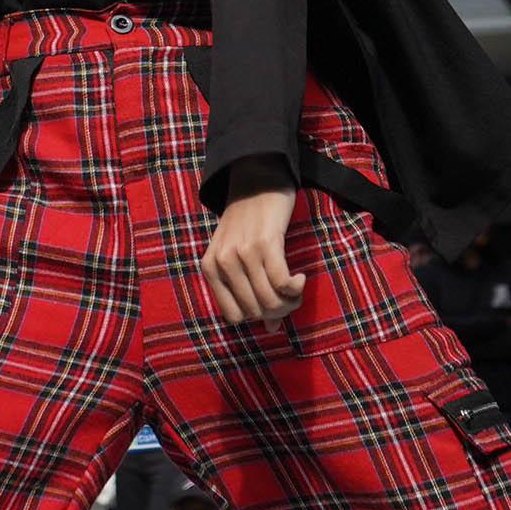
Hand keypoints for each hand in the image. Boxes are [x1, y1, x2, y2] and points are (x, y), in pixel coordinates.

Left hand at [203, 158, 304, 324]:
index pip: (233, 316)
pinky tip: (300, 277)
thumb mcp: (237, 256)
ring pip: (270, 301)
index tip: (271, 305)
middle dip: (278, 312)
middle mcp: (222, 262)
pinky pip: (282, 283)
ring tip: (296, 288)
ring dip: (290, 301)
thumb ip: (248, 291)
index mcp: (210, 268)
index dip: (257, 318)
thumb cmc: (248, 223)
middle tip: (290, 298)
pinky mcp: (265, 243)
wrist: (256, 180)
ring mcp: (242, 253)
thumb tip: (273, 329)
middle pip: (254, 311)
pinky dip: (295, 287)